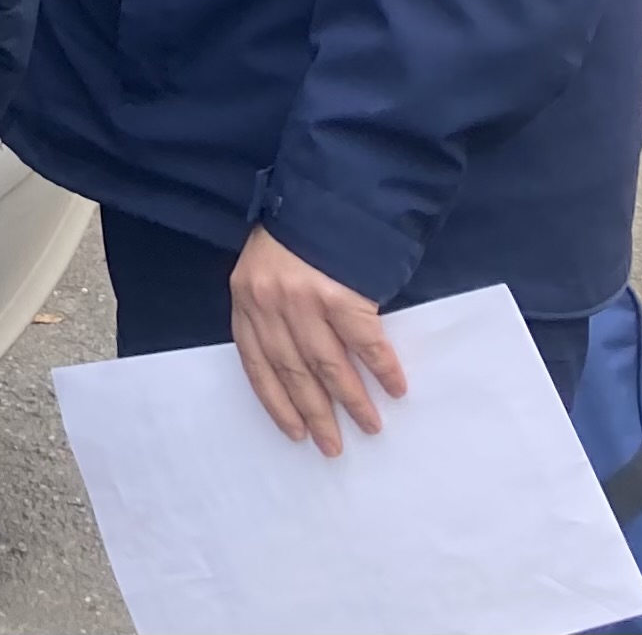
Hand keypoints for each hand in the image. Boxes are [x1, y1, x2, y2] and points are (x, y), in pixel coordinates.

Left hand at [229, 224, 406, 456]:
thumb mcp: (266, 271)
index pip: (255, 363)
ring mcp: (305, 300)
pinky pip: (365, 344)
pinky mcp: (341, 295)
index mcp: (246, 298)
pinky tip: (395, 389)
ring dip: (352, 402)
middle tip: (333, 447)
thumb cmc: (295, 236)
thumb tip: (298, 371)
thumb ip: (273, 313)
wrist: (327, 194)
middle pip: (292, 371)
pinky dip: (382, 370)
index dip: (275, 402)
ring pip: (329, 366)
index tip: (294, 432)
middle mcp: (270, 303)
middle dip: (315, 413)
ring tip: (369, 427)